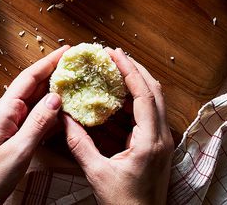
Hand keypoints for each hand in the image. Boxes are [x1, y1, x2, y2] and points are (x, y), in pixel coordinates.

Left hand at [0, 45, 68, 204]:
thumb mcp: (18, 150)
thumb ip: (38, 123)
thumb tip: (56, 98)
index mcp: (5, 110)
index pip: (30, 78)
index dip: (49, 62)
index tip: (67, 50)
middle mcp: (7, 112)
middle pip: (34, 85)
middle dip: (55, 72)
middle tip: (77, 63)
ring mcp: (11, 124)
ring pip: (37, 102)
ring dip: (55, 91)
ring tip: (76, 82)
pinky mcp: (15, 136)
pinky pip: (37, 119)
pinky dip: (52, 113)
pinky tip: (66, 112)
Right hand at [63, 48, 173, 204]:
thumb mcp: (97, 173)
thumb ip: (80, 144)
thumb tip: (64, 119)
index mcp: (151, 140)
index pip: (144, 94)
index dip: (129, 70)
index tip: (113, 53)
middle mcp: (162, 137)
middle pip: (154, 91)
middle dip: (135, 70)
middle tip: (113, 56)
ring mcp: (163, 143)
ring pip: (154, 103)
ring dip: (136, 85)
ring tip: (114, 72)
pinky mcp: (158, 149)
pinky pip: (149, 117)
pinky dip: (133, 104)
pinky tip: (115, 101)